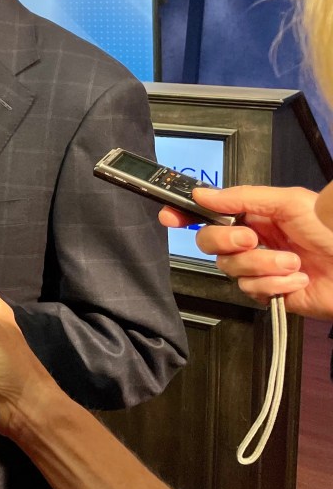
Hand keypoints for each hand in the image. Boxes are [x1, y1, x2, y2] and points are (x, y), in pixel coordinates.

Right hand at [159, 184, 332, 317]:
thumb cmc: (331, 231)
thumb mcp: (289, 202)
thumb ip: (242, 197)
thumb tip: (203, 195)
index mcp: (253, 214)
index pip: (209, 212)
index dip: (185, 213)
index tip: (171, 216)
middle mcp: (251, 240)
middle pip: (209, 241)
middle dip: (227, 240)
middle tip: (252, 239)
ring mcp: (258, 268)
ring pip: (230, 268)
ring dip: (263, 265)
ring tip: (292, 262)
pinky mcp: (269, 293)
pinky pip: (251, 290)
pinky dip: (275, 285)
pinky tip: (297, 280)